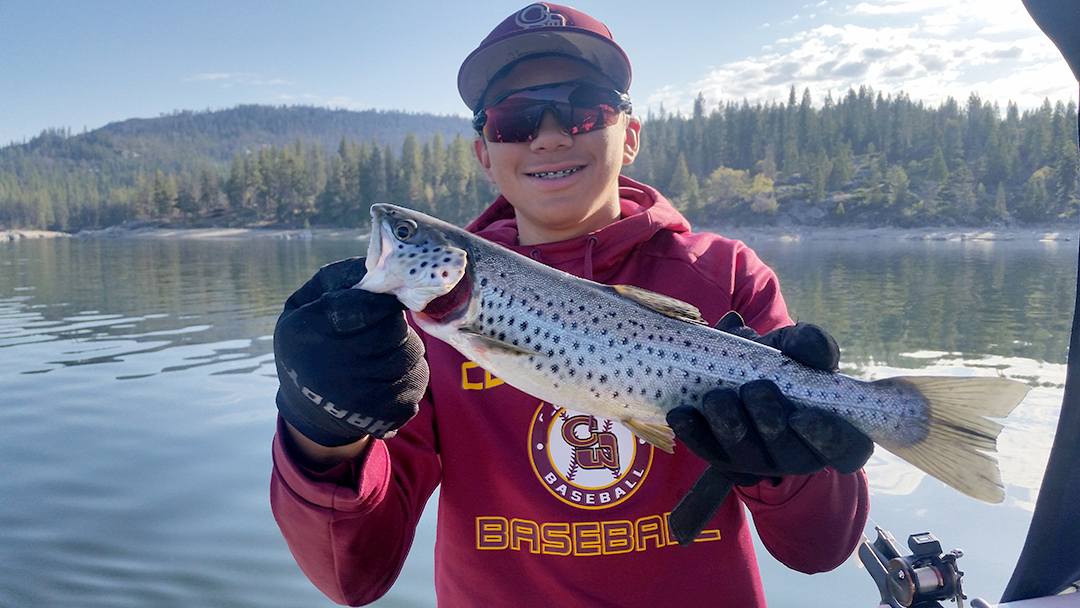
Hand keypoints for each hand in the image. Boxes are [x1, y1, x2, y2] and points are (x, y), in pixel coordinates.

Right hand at [274, 257, 428, 446]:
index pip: (365, 307)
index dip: (383, 301)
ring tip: (388, 350)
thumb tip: (376, 260)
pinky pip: (416, 385)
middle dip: (395, 325)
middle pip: (392, 332)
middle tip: (386, 327)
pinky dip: (411, 375)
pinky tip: (391, 375)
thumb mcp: (305, 304)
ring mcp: (354, 398)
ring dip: (406, 348)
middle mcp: (328, 368)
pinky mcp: (378, 417)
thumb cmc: (310, 342)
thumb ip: (338, 279)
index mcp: (306, 331)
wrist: (308, 407)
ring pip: (410, 357)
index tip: (387, 301)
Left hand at [667, 313, 872, 482]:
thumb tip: (806, 347)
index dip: (827, 439)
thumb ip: (808, 343)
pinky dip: (693, 433)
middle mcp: (796, 454)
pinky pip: (706, 451)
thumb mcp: (798, 348)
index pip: (845, 450)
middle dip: (767, 422)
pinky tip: (681, 413)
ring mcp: (758, 461)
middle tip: (755, 390)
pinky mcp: (722, 459)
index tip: (802, 417)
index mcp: (831, 432)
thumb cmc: (784, 363)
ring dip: (730, 425)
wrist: (743, 373)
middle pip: (786, 454)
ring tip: (717, 397)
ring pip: (744, 456)